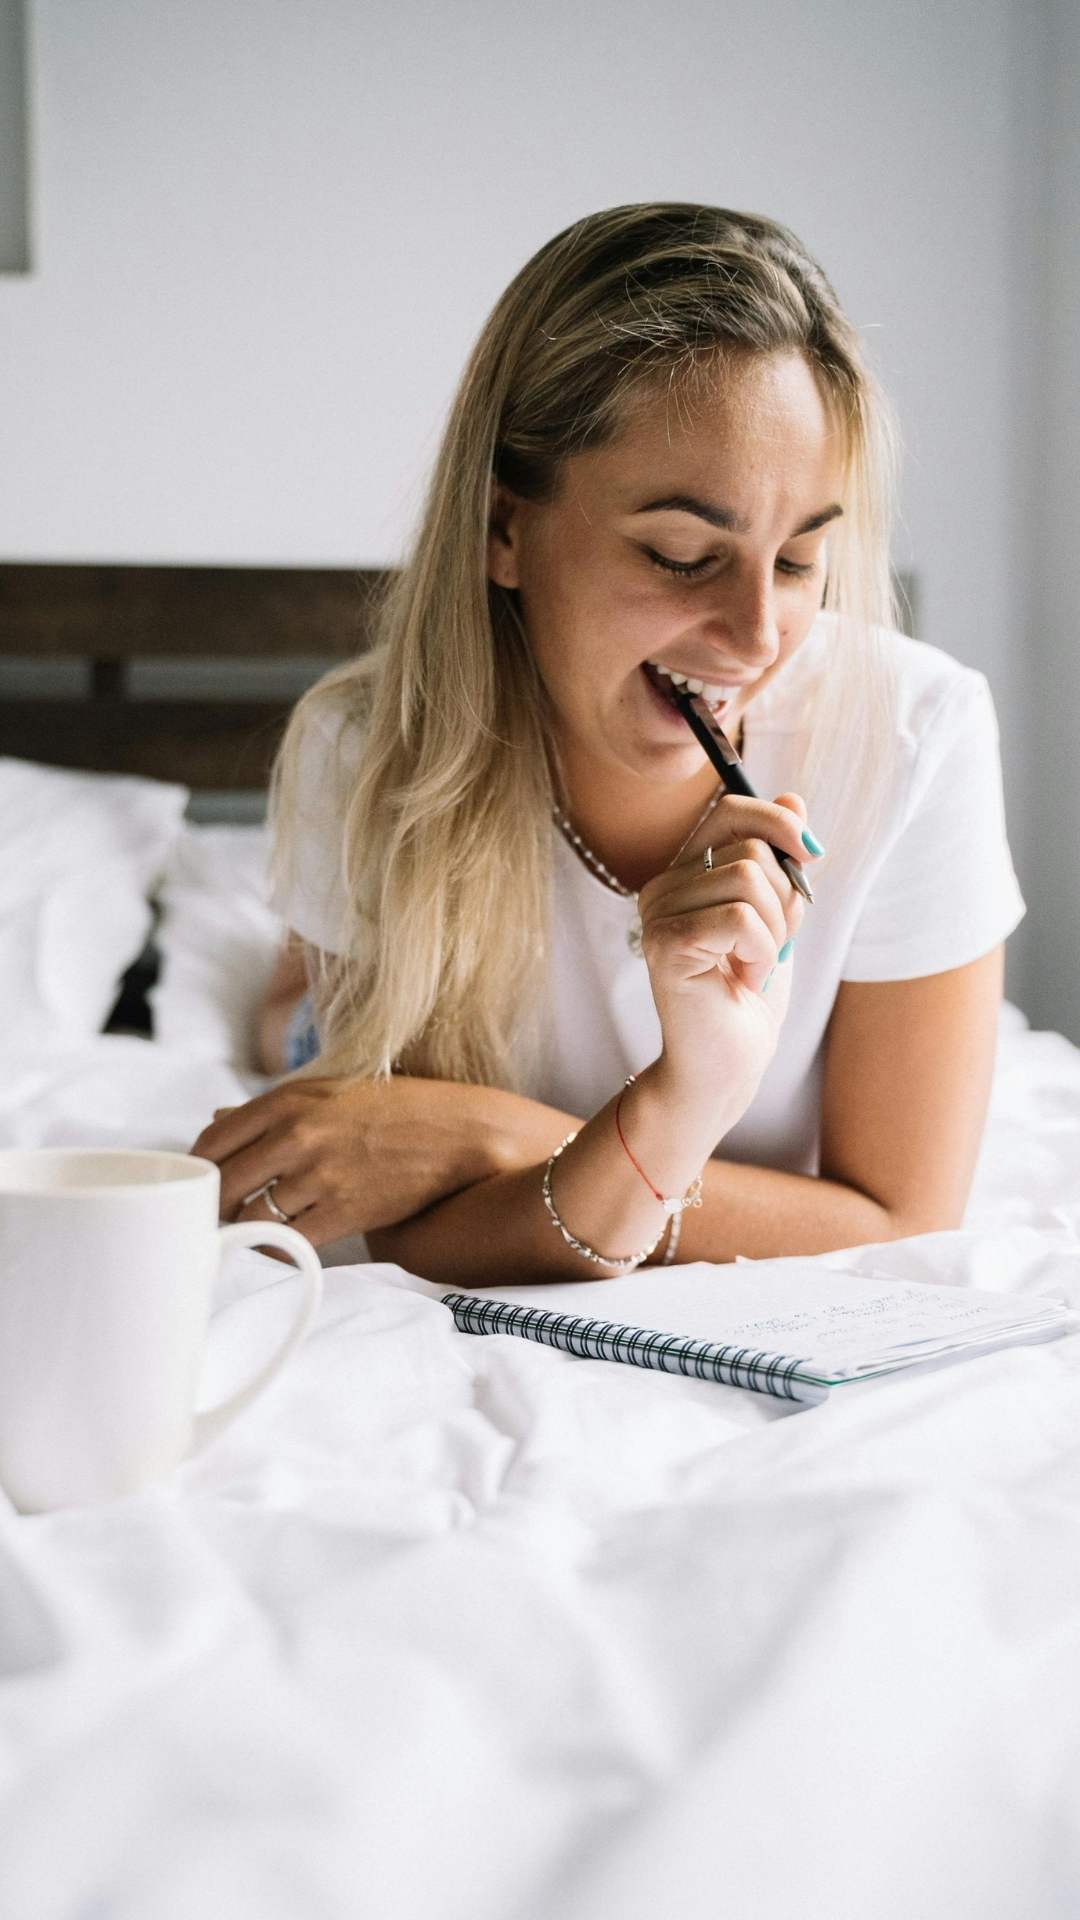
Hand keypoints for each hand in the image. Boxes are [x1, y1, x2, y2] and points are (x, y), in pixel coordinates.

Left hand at [188, 1074, 497, 1250]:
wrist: (457, 1132)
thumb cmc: (393, 1108)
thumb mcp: (329, 1090)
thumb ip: (272, 1108)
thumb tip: (217, 1120)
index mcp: (289, 1100)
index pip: (213, 1141)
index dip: (197, 1170)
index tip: (200, 1185)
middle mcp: (297, 1135)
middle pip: (223, 1184)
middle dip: (212, 1207)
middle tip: (215, 1218)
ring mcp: (320, 1175)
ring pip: (250, 1218)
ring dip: (243, 1232)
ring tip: (246, 1235)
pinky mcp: (344, 1211)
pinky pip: (287, 1243)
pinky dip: (274, 1250)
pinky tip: (275, 1248)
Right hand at [636, 789, 818, 1116]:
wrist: (728, 1062)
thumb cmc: (748, 992)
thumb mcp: (778, 914)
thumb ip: (780, 860)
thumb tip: (795, 798)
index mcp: (684, 872)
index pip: (732, 810)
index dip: (779, 823)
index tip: (812, 855)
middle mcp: (662, 886)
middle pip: (751, 850)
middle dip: (785, 901)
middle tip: (768, 947)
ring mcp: (658, 915)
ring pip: (750, 881)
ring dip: (775, 933)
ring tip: (752, 967)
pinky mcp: (666, 945)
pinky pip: (741, 919)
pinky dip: (761, 953)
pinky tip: (742, 980)